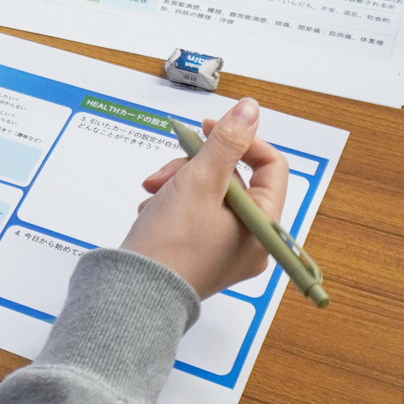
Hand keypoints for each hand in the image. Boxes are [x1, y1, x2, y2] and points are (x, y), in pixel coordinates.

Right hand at [121, 98, 289, 297]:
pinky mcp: (200, 254)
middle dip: (196, 166)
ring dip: (179, 183)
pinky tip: (153, 211)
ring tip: (154, 192)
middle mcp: (250, 242)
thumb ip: (227, 141)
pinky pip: (194, 214)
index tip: (208, 129)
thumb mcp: (200, 180)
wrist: (133, 292)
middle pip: (233, 179)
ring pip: (209, 193)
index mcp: (263, 227)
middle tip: (168, 171)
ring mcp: (225, 250)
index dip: (241, 140)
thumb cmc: (171, 244)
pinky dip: (172, 204)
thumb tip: (250, 110)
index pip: (270, 166)